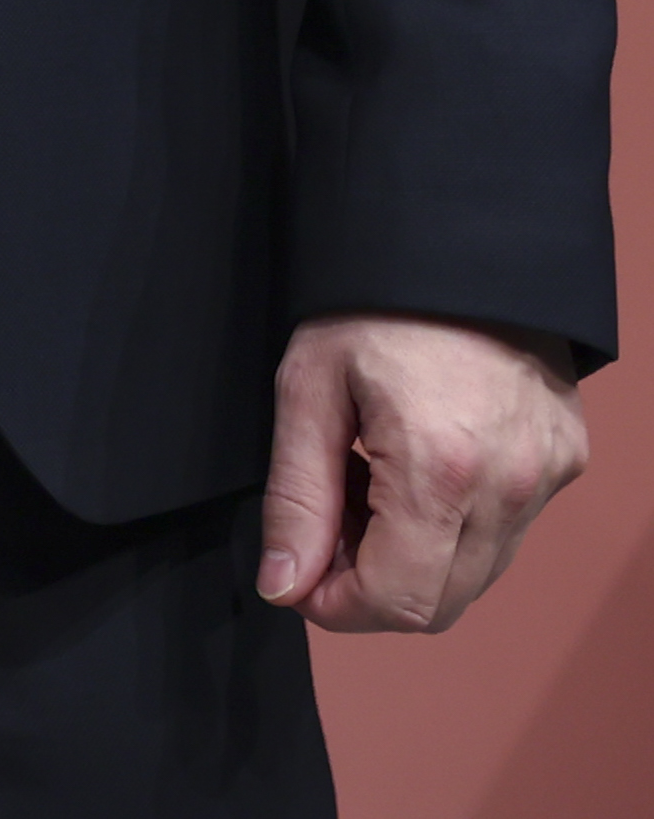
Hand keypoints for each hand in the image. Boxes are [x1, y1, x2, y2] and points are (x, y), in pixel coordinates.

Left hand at [258, 311, 588, 631]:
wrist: (459, 242)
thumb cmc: (371, 305)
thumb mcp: (308, 389)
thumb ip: (296, 497)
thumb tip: (284, 585)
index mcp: (441, 469)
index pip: (399, 601)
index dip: (339, 607)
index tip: (302, 577)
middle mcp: (510, 486)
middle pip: (442, 603)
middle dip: (373, 585)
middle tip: (330, 520)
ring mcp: (547, 477)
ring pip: (478, 574)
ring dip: (415, 557)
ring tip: (371, 480)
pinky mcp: (566, 461)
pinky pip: (508, 531)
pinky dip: (456, 526)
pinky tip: (417, 467)